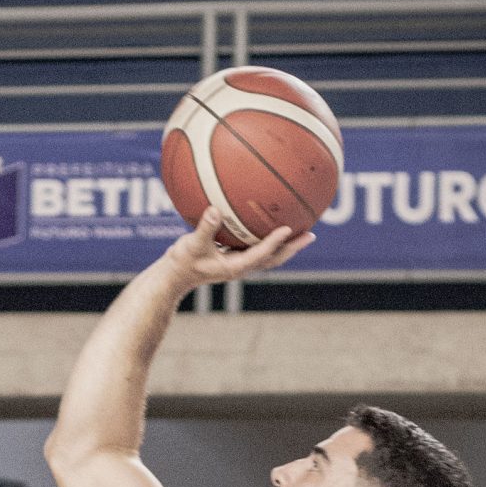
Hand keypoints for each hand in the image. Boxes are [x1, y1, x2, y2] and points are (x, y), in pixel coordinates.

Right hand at [166, 209, 314, 286]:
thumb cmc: (181, 263)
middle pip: (274, 258)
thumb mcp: (190, 245)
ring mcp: (239, 263)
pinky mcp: (235, 258)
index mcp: (234, 267)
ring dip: (286, 245)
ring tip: (302, 232)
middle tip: (311, 235)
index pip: (260, 254)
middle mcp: (241, 267)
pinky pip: (257, 248)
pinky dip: (269, 239)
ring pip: (269, 256)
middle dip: (292, 248)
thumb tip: (214, 210)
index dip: (274, 242)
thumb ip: (204, 229)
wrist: (174, 276)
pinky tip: (272, 224)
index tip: (288, 229)